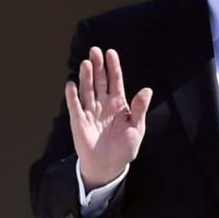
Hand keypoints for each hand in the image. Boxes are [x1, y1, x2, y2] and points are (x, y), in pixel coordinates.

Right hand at [65, 46, 152, 190]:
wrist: (108, 167)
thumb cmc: (124, 149)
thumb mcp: (137, 128)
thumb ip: (139, 109)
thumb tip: (147, 90)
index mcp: (118, 103)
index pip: (115, 80)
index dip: (113, 66)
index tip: (110, 52)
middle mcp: (103, 104)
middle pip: (100, 80)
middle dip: (98, 66)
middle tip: (94, 51)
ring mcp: (90, 111)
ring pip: (87, 90)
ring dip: (86, 77)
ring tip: (86, 63)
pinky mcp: (79, 121)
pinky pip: (75, 106)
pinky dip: (72, 96)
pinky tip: (71, 84)